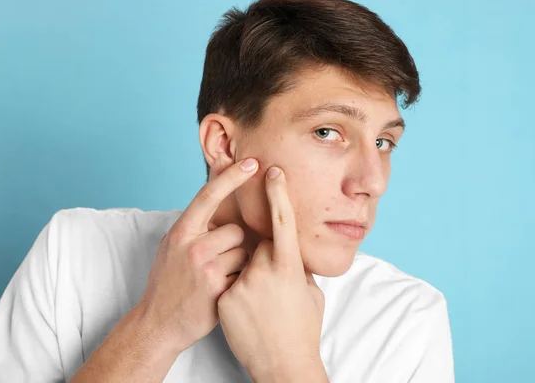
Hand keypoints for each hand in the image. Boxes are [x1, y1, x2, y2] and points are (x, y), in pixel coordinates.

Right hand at [136, 158, 258, 353]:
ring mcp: (206, 268)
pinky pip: (244, 273)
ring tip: (218, 278)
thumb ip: (193, 227)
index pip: (209, 195)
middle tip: (217, 263)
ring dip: (238, 264)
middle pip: (236, 230)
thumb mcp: (171, 247)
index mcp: (181, 232)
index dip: (231, 177)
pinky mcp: (219, 288)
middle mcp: (192, 246)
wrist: (158, 323)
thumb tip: (218, 201)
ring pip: (243, 252)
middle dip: (234, 245)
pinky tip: (222, 292)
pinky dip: (238, 281)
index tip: (251, 163)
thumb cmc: (167, 282)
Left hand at [217, 166, 326, 381]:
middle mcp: (264, 271)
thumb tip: (292, 250)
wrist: (282, 366)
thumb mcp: (310, 294)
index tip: (272, 171)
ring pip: (241, 264)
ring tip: (262, 308)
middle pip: (257, 245)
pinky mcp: (224, 298)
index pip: (282, 220)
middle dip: (263, 257)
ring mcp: (241, 284)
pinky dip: (236, 292)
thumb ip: (299, 267)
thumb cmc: (303, 330)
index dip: (278, 193)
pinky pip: (228, 281)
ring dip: (249, 277)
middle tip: (273, 288)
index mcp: (290, 266)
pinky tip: (248, 315)